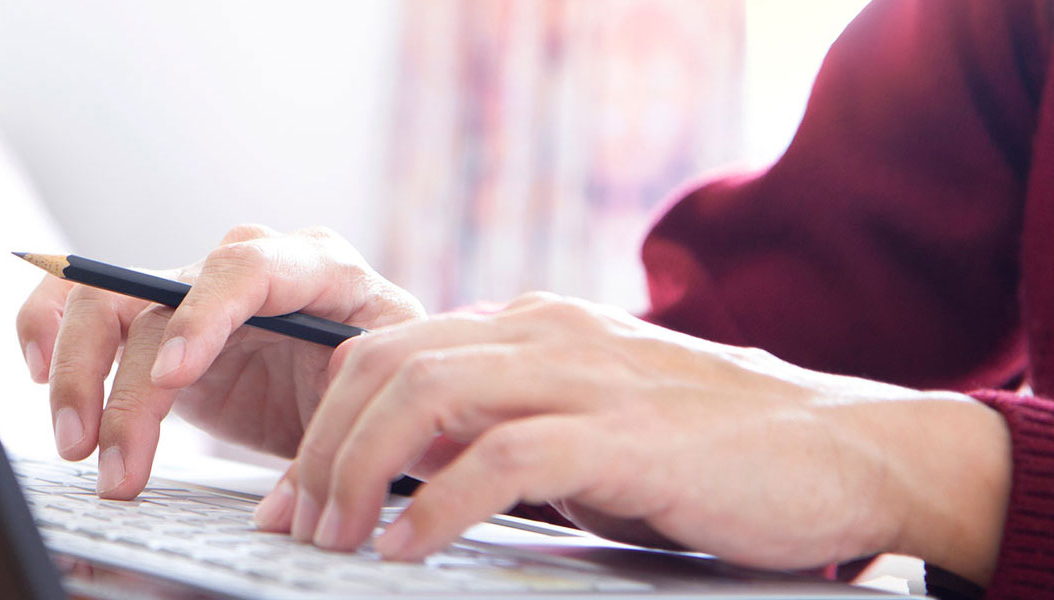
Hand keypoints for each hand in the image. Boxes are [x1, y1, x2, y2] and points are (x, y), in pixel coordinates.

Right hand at [15, 225, 424, 498]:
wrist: (365, 387)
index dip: (204, 317)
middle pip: (157, 291)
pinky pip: (87, 304)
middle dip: (125, 382)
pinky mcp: (159, 322)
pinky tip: (34, 371)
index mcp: (319, 267)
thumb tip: (282, 508)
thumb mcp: (378, 407)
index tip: (173, 377)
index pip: (248, 268)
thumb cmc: (381, 384)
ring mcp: (196, 290)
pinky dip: (48, 327)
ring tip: (76, 448)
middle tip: (112, 461)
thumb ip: (334, 446)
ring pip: (109, 299)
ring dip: (78, 373)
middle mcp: (247, 265)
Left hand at [255, 292, 1009, 585]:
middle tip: (295, 522)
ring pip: (427, 394)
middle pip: (387, 363)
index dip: (324, 419)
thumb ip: (506, 431)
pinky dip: (438, 503)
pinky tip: (406, 546)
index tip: (291, 492)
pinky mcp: (627, 436)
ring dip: (360, 470)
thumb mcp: (588, 426)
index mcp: (532, 328)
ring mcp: (586, 376)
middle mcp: (546, 335)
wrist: (846, 449)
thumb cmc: (711, 450)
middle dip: (322, 445)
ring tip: (337, 538)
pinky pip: (504, 458)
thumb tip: (411, 479)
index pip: (391, 349)